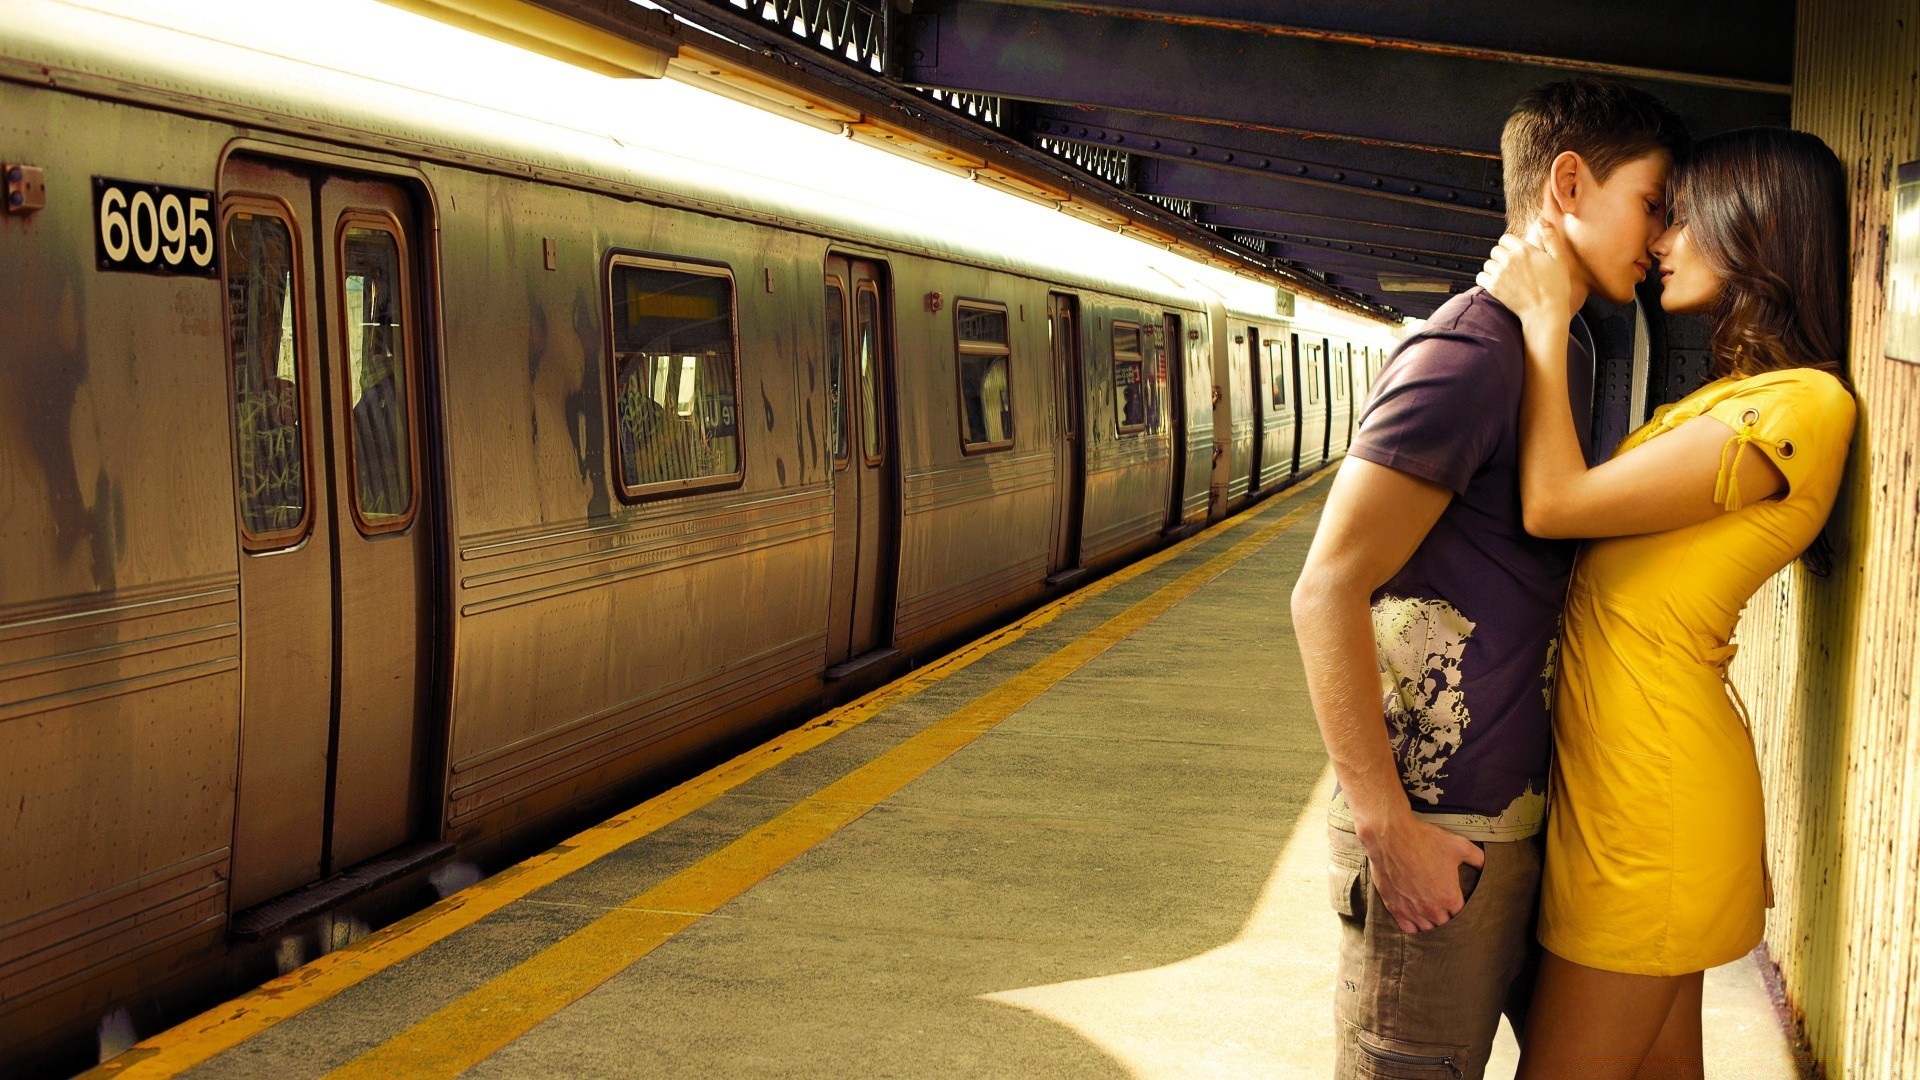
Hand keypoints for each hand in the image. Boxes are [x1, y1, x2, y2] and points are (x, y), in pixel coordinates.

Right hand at [1355, 809, 1485, 932]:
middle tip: (1447, 909)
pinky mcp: (1395, 908)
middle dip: (1448, 918)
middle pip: (1446, 925)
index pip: (1462, 916)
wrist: (1390, 836)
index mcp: (1449, 897)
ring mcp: (1412, 910)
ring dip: (1432, 925)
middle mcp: (1432, 908)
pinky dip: (1414, 928)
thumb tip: (1487, 864)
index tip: (1459, 904)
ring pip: (1428, 930)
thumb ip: (1478, 858)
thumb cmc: (1424, 840)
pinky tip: (1416, 921)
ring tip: (1433, 917)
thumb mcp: (1458, 845)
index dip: (1462, 910)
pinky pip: (1408, 929)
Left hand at [1478, 219, 1574, 331]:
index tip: (1516, 255)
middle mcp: (1509, 259)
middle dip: (1501, 257)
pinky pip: (1480, 277)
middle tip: (1512, 268)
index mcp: (1524, 249)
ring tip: (1506, 277)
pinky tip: (1496, 284)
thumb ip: (1550, 237)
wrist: (1546, 312)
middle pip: (1495, 250)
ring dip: (1493, 269)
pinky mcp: (1493, 287)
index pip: (1505, 238)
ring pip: (1487, 264)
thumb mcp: (1559, 258)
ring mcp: (1500, 273)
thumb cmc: (1555, 287)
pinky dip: (1485, 280)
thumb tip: (1542, 220)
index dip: (1510, 246)